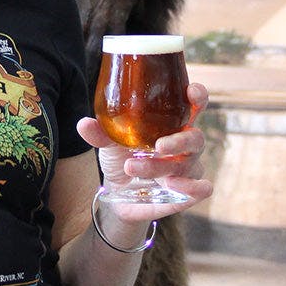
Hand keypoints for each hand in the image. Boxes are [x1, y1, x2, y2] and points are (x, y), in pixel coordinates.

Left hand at [76, 82, 213, 218]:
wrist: (117, 193)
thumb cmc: (121, 157)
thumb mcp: (108, 143)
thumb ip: (99, 133)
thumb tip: (84, 124)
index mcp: (170, 126)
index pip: (192, 108)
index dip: (198, 98)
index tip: (192, 92)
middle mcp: (184, 146)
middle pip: (195, 138)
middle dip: (179, 141)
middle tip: (158, 146)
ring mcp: (188, 169)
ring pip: (187, 165)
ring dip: (159, 166)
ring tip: (132, 166)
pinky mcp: (187, 192)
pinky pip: (202, 188)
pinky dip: (191, 187)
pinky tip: (170, 185)